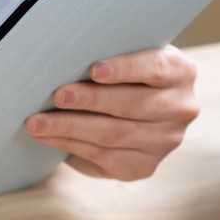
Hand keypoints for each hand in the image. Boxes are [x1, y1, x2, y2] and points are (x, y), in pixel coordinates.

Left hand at [25, 47, 199, 180]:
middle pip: (132, 105)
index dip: (125, 69)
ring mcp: (165, 141)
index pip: (156, 68)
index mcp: (180, 72)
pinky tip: (48, 137)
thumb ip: (113, 52)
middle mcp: (180, 108)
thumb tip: (68, 54)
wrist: (132, 110)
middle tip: (58, 95)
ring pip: (113, 135)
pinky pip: (103, 156)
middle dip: (90, 100)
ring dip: (71, 127)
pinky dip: (70, 145)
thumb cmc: (123, 73)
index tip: (94, 70)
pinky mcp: (144, 166)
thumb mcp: (127, 55)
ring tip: (39, 122)